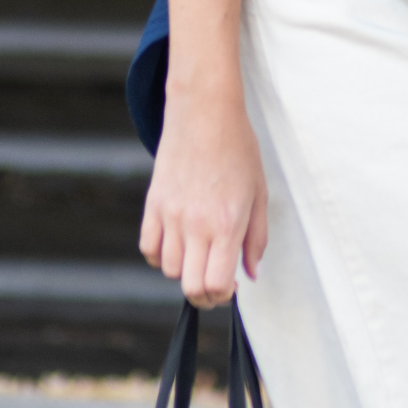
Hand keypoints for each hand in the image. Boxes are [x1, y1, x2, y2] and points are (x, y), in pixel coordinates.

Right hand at [140, 89, 267, 307]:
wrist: (204, 113)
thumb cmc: (238, 150)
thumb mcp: (259, 194)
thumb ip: (256, 239)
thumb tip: (250, 275)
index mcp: (227, 224)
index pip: (216, 284)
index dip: (224, 295)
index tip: (231, 285)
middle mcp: (196, 224)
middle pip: (190, 287)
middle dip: (205, 294)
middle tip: (215, 282)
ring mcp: (171, 215)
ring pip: (169, 270)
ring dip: (184, 270)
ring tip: (199, 252)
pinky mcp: (153, 204)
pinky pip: (149, 248)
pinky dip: (161, 255)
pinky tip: (177, 243)